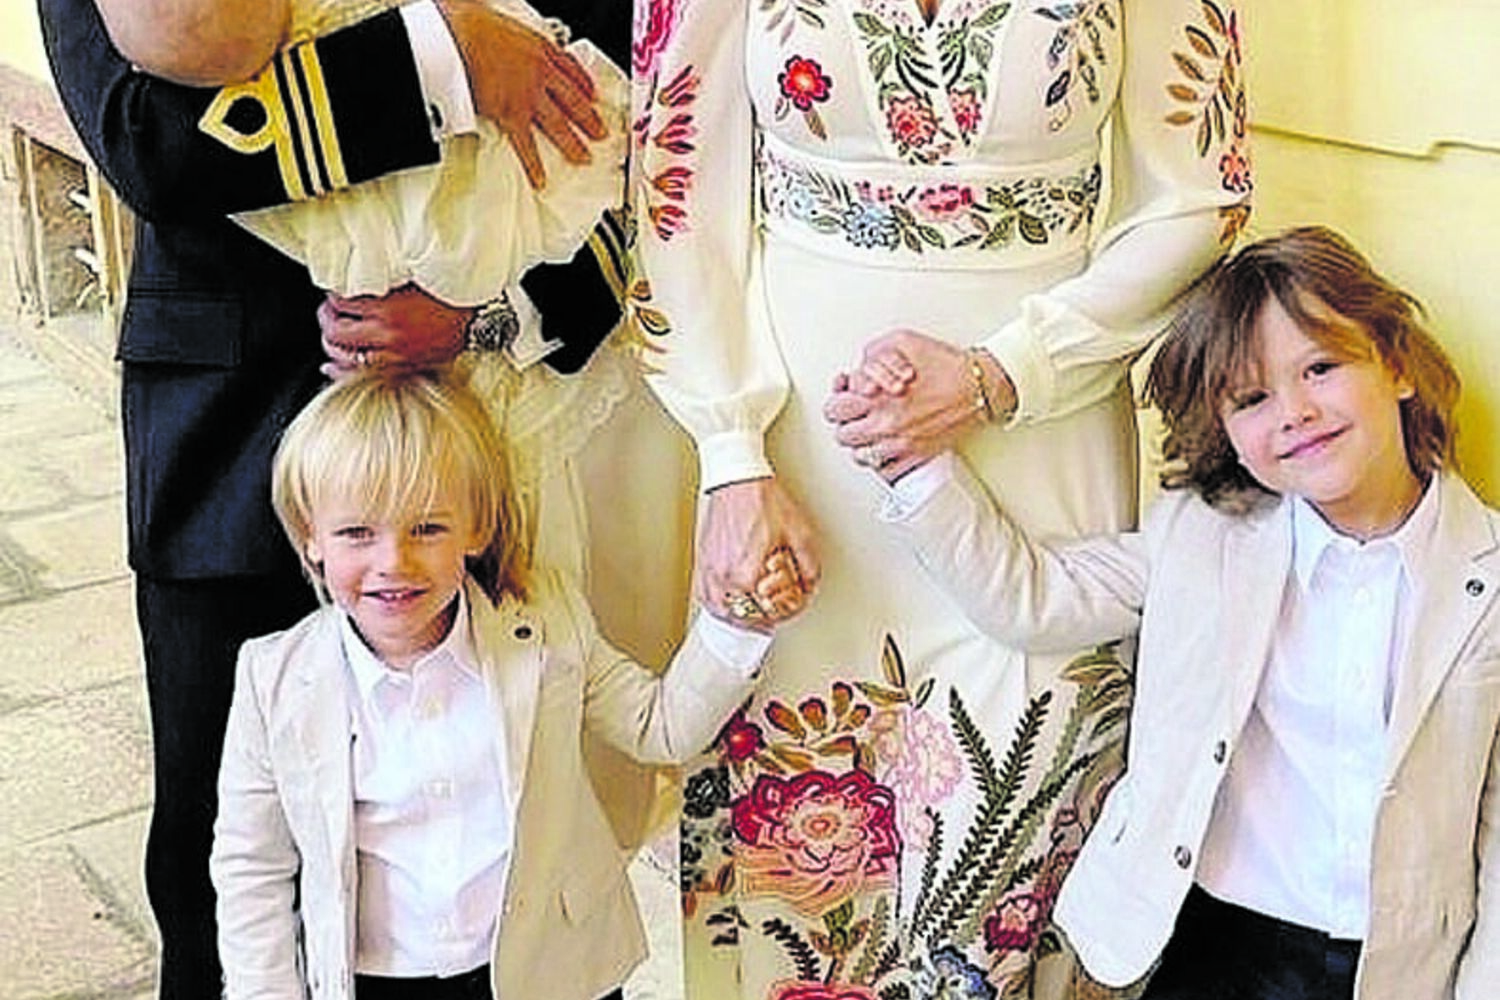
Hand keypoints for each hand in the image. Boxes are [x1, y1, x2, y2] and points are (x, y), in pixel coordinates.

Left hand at [317, 284, 472, 376]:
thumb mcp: (414, 279)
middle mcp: (387, 336)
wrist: (480, 320)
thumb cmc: (453, 297)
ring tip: (332, 331)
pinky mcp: (402, 368)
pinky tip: (331, 365)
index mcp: (388, 309)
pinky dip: (341, 371)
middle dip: (326, 318)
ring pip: (344, 355)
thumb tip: (357, 279)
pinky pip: (361, 375)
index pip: (342, 303)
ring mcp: (394, 356)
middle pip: (336, 331)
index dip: (334, 295)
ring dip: (331, 342)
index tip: (335, 292)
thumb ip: (384, 280)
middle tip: (328, 310)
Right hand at [438, 0, 605, 189]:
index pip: (570, 67)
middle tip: (600, 132)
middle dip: (589, 118)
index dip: (583, 82)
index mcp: (539, 47)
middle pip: (573, 100)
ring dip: (573, 144)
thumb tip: (485, 16)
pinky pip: (527, 144)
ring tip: (583, 158)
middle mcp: (541, 73)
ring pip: (559, 124)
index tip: (592, 93)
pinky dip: (533, 165)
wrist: (461, 35)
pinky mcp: (513, 114)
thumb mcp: (497, 17)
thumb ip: (501, 24)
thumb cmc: (471, 23)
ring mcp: (530, 96)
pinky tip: (541, 179)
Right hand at [698, 478, 819, 628]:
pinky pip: (704, 594)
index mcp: (747, 574)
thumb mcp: (800, 534)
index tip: (787, 608)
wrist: (738, 480)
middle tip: (770, 616)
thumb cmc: (764, 501)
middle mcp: (724, 576)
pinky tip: (727, 602)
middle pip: (738, 618)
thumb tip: (808, 586)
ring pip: (718, 609)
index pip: (764, 615)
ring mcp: (710, 570)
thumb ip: (809, 567)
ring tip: (749, 614)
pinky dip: (716, 603)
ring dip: (734, 616)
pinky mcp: (703, 561)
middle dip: (757, 620)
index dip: (780, 615)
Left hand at [823, 330, 1015, 481]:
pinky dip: (883, 462)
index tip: (845, 397)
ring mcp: (900, 444)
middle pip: (843, 436)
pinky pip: (885, 471)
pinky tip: (888, 447)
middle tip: (857, 414)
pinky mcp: (916, 457)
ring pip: (860, 456)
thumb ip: (871, 355)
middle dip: (847, 422)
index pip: (834, 410)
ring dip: (862, 443)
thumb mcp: (901, 341)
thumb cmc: (945, 365)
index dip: (837, 401)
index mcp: (876, 397)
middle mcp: (885, 424)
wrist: (978, 386)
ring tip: (872, 431)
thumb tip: (858, 374)